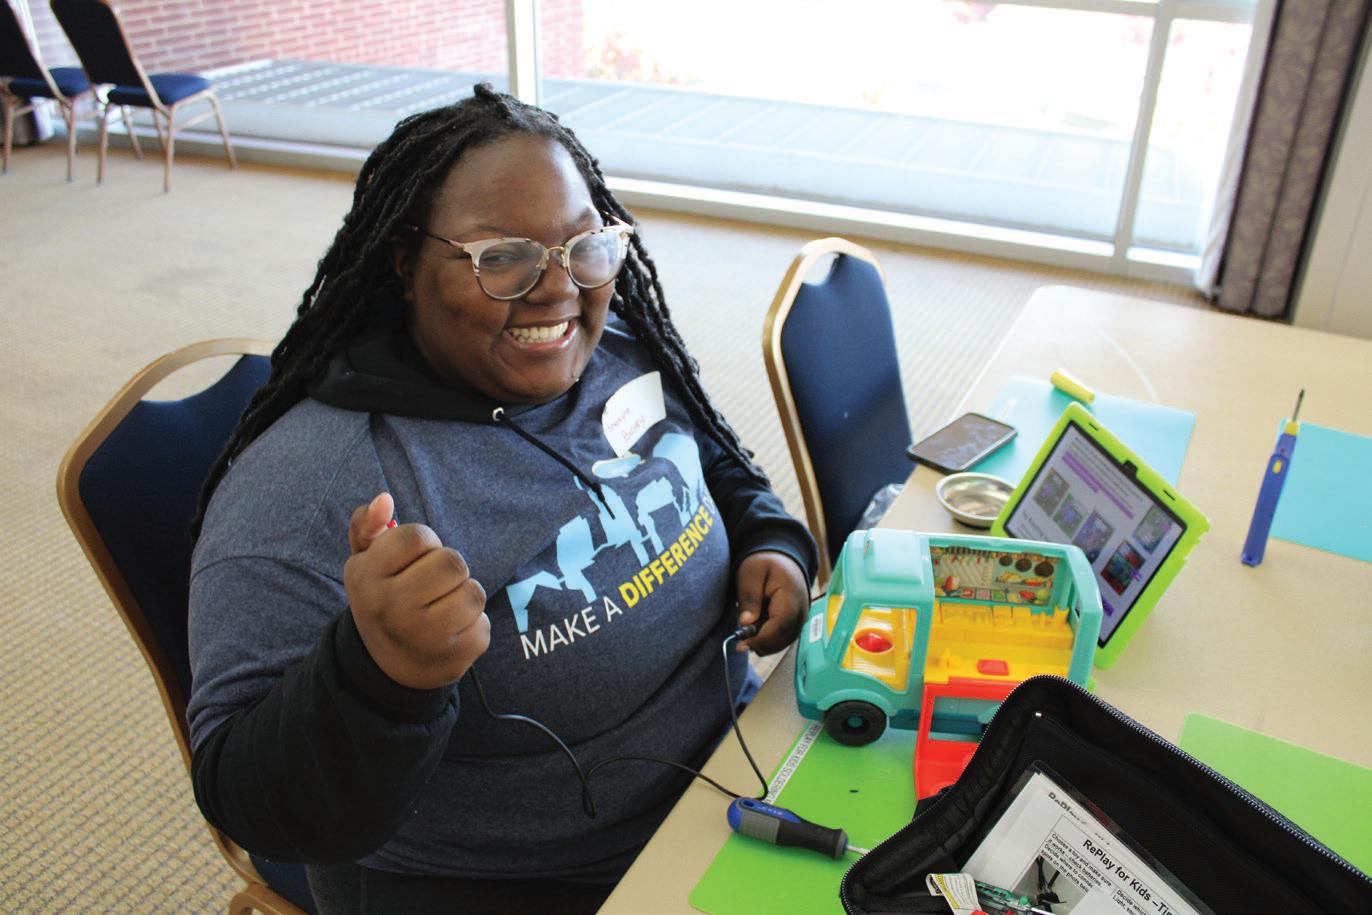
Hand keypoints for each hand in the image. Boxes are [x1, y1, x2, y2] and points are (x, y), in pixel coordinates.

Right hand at [343, 492, 489, 689]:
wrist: (388, 665)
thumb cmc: (384, 598)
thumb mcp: (365, 562)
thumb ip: (367, 525)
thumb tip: (384, 498)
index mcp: (367, 577)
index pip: (417, 536)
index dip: (426, 542)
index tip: (416, 558)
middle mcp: (391, 608)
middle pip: (452, 562)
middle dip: (449, 567)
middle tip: (434, 583)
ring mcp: (422, 636)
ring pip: (473, 592)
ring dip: (464, 594)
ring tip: (444, 605)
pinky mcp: (452, 657)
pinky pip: (483, 623)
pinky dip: (473, 623)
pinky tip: (452, 631)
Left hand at [734, 551, 808, 655]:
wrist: (781, 560)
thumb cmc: (764, 564)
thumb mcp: (750, 574)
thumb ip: (749, 597)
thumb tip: (746, 623)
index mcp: (791, 595)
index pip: (780, 624)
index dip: (762, 639)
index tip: (742, 644)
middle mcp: (801, 610)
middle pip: (783, 637)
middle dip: (761, 645)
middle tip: (740, 645)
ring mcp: (801, 618)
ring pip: (784, 642)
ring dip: (765, 644)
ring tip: (746, 639)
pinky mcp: (796, 623)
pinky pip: (784, 638)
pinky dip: (770, 641)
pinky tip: (756, 636)